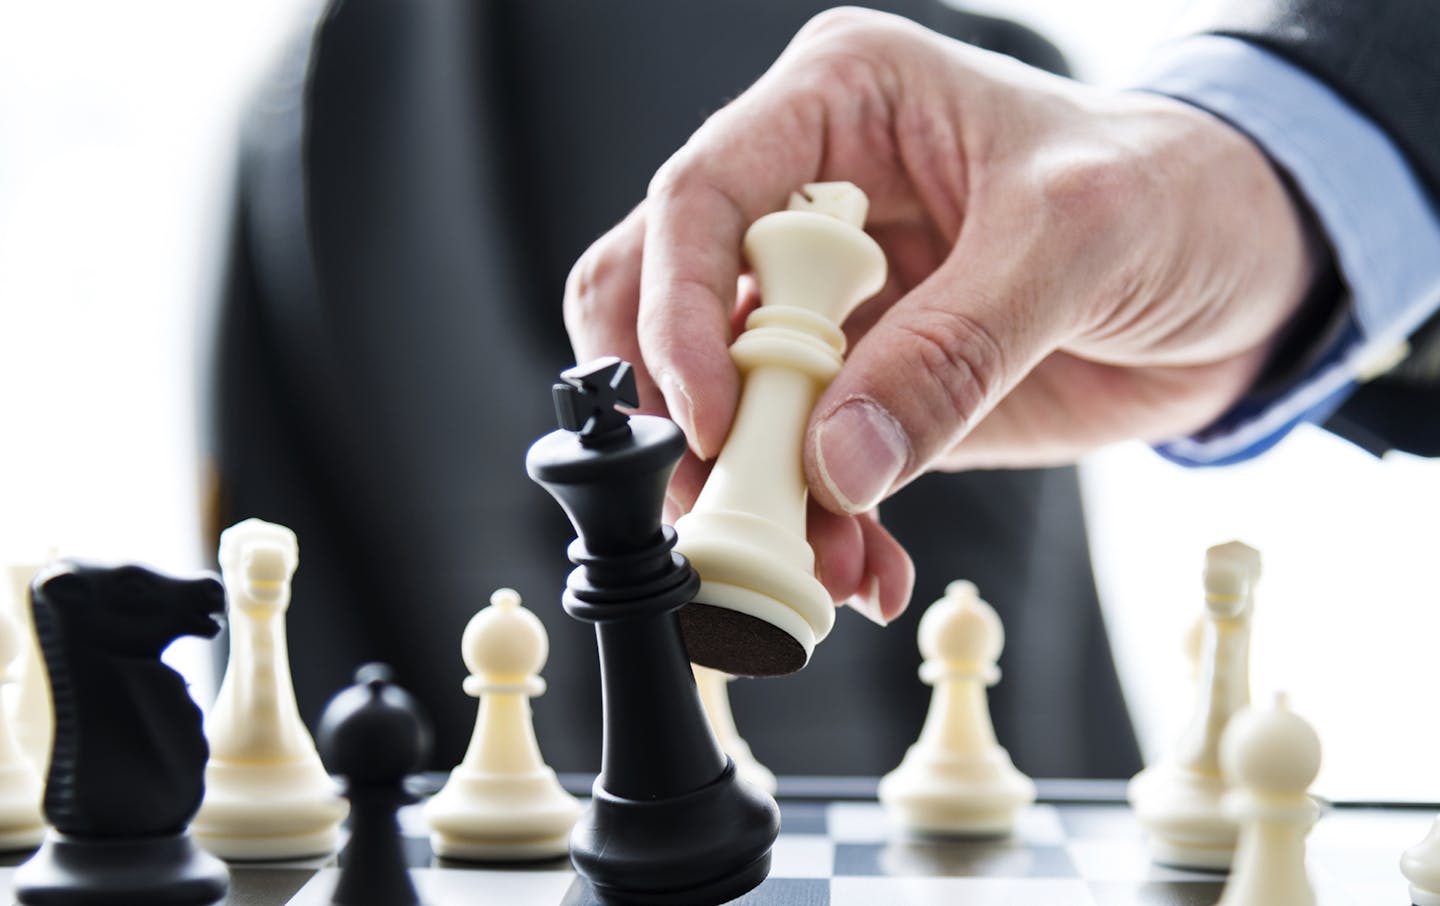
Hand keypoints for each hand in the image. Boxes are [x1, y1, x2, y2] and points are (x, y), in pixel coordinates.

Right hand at [564, 8, 1323, 623]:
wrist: (1246, 276)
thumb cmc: (1177, 191)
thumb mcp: (1079, 236)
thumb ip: (955, 346)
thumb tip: (835, 461)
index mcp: (836, 106)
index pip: (700, 197)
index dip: (681, 310)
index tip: (708, 415)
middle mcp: (810, 202)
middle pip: (668, 300)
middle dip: (682, 409)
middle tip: (714, 496)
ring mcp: (832, 303)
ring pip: (724, 401)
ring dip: (749, 491)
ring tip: (814, 558)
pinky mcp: (865, 388)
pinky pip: (803, 466)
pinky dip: (820, 527)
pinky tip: (865, 567)